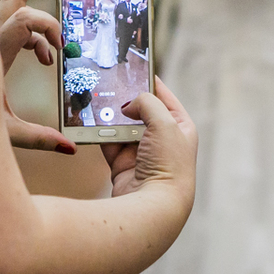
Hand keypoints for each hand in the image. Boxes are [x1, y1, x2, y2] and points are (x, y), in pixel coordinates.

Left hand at [0, 0, 75, 154]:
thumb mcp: (4, 134)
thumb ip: (39, 138)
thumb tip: (71, 148)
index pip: (27, 18)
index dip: (50, 30)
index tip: (61, 55)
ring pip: (10, 4)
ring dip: (38, 9)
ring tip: (59, 41)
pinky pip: (10, 24)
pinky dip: (32, 35)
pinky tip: (43, 60)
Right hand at [103, 77, 197, 200]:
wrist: (154, 205)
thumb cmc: (168, 163)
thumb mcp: (164, 122)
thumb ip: (147, 103)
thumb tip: (127, 106)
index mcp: (182, 127)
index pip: (165, 98)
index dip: (150, 83)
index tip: (133, 68)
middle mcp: (164, 140)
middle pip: (141, 111)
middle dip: (125, 100)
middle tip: (108, 82)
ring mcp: (143, 153)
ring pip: (122, 127)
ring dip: (110, 117)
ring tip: (96, 99)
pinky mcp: (123, 165)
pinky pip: (108, 143)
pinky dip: (100, 134)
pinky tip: (90, 122)